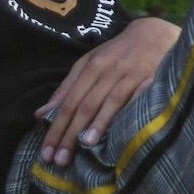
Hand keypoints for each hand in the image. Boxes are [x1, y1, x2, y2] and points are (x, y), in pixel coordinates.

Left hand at [36, 17, 179, 165]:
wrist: (154, 34)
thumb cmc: (117, 53)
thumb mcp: (88, 64)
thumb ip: (66, 89)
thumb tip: (40, 115)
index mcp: (90, 67)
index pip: (68, 102)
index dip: (56, 127)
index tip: (46, 153)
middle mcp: (108, 71)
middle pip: (85, 105)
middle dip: (70, 133)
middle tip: (59, 160)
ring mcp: (130, 75)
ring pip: (110, 102)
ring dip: (97, 124)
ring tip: (85, 146)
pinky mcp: (151, 80)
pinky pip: (138, 99)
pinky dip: (128, 113)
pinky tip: (122, 131)